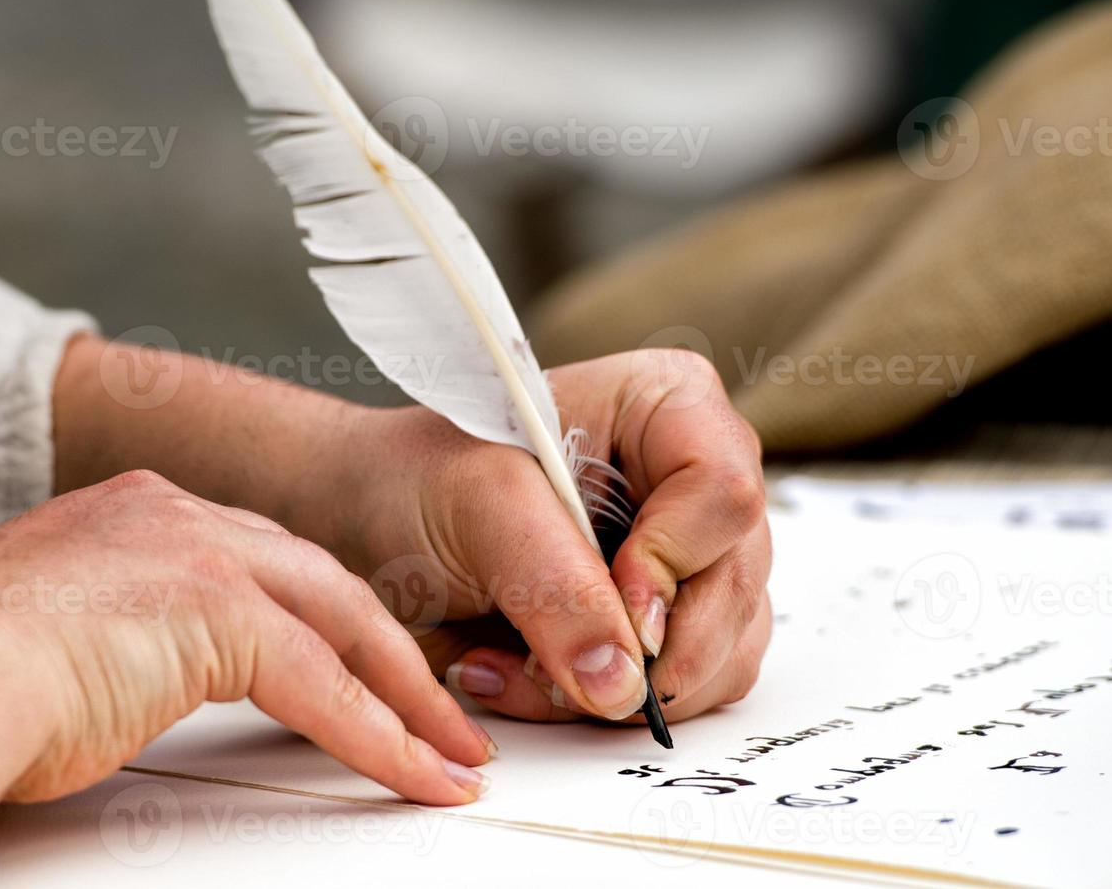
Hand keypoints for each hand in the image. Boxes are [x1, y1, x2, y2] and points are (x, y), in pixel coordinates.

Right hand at [0, 470, 493, 813]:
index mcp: (142, 513)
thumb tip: (128, 670)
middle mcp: (179, 514)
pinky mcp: (217, 613)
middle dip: (389, 651)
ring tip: (450, 749)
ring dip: (407, 697)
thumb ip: (117, 630)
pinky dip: (380, 736)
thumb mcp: (54, 629)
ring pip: (343, 627)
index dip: (322, 617)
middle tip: (438, 706)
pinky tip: (418, 775)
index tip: (358, 662)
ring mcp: (201, 554)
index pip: (266, 563)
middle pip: (323, 584)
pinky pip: (327, 687)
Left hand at [330, 350, 771, 724]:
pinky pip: (685, 688)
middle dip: (644, 652)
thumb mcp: (478, 510)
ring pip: (722, 650)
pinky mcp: (672, 619)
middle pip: (735, 584)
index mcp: (667, 405)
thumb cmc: (419, 480)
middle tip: (552, 669)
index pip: (724, 491)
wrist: (376, 522)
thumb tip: (621, 682)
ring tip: (515, 667)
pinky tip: (528, 675)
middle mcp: (696, 479)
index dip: (672, 563)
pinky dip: (606, 706)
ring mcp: (694, 555)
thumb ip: (555, 586)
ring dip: (618, 691)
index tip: (610, 605)